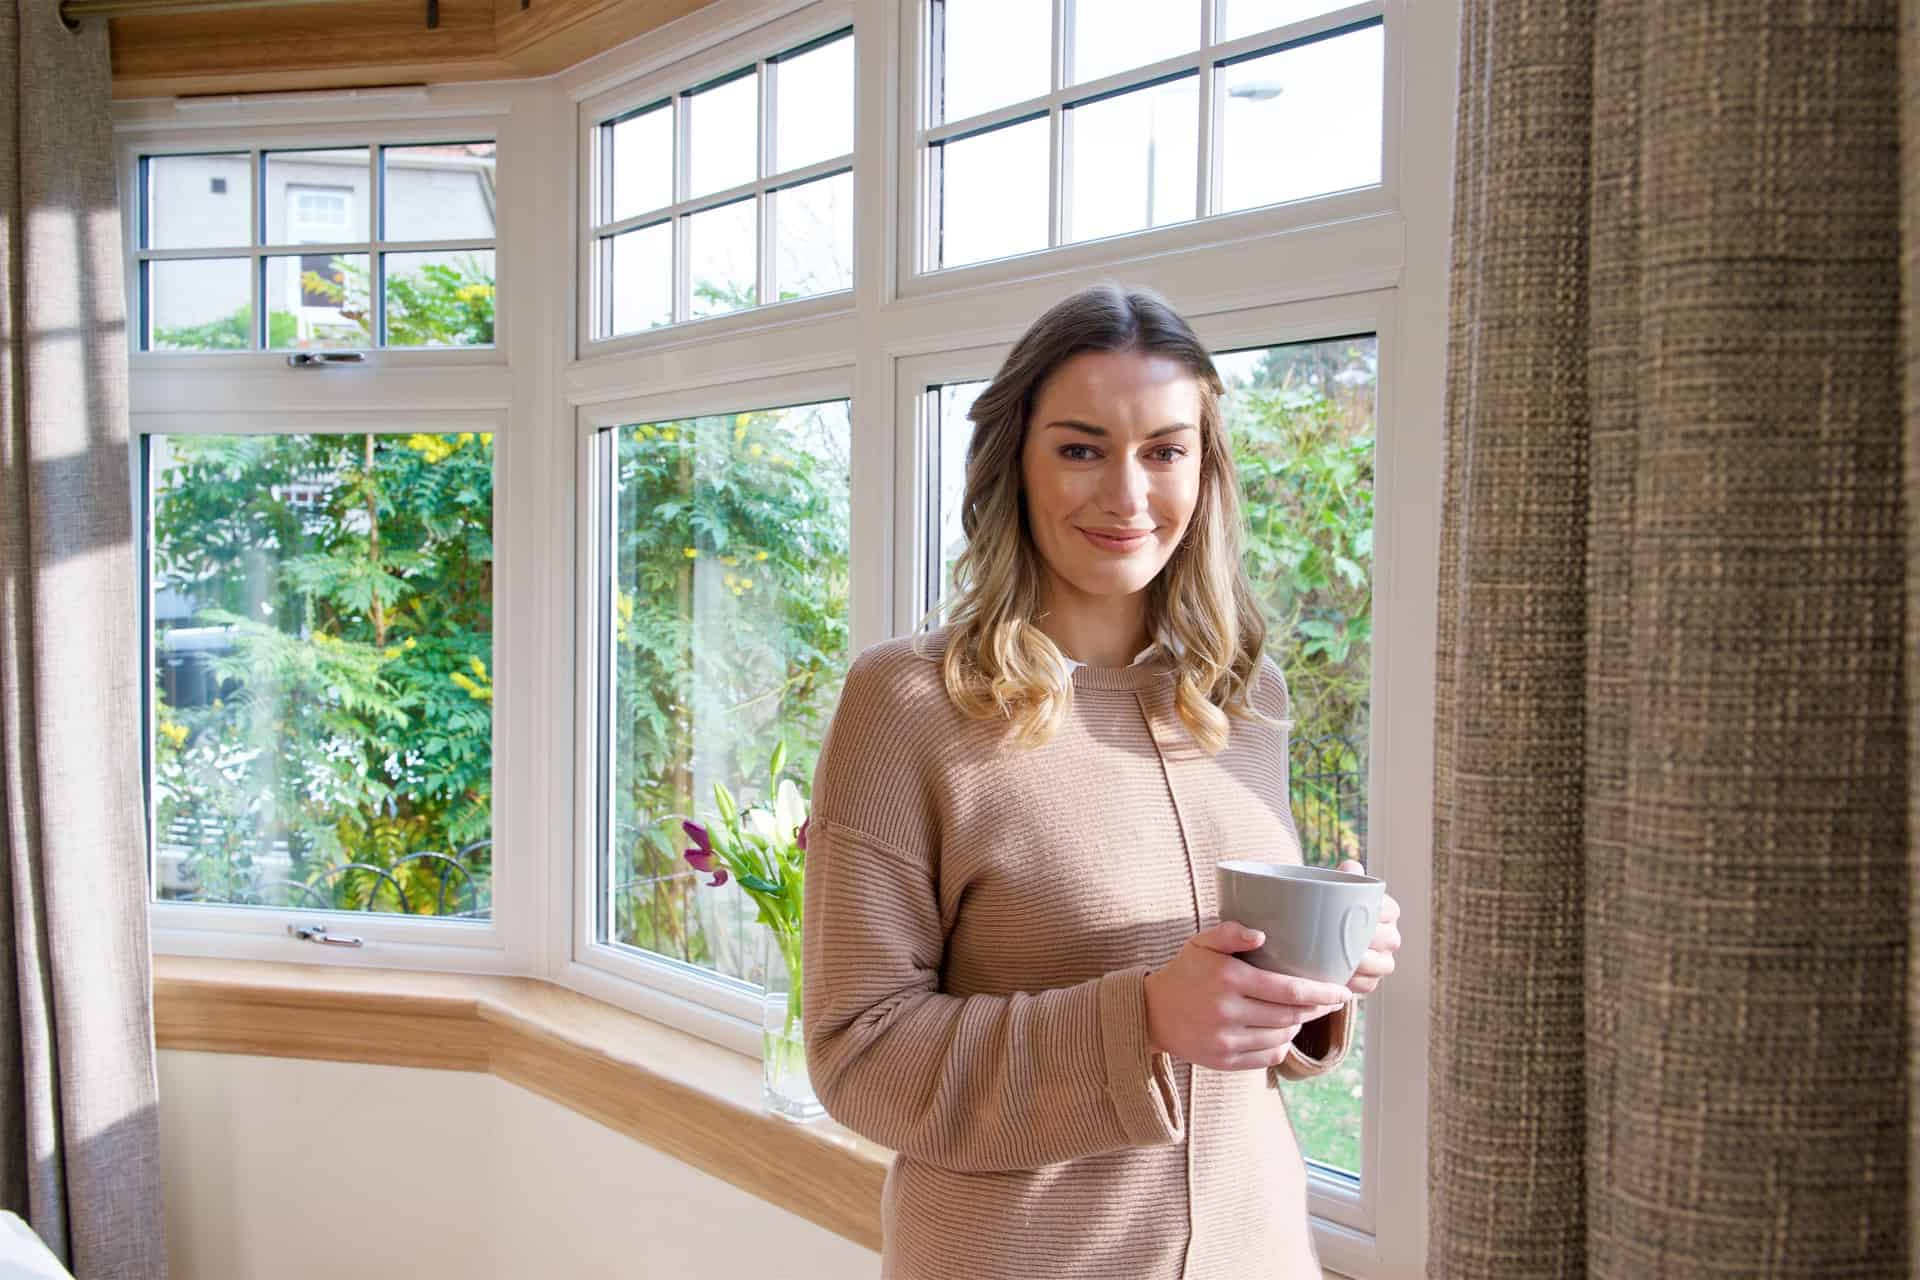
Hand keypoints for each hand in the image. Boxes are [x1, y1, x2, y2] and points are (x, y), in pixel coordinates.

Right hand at [1143, 921, 1350, 1071]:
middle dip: (1317, 1009)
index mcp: (1229, 979)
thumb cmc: (1185, 972)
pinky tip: (1282, 1032)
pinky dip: (1281, 1046)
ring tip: (1303, 1013)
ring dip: (1299, 1026)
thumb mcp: (1201, 943)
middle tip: (1330, 1001)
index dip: (1321, 993)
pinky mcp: (1224, 1061)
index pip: (1289, 990)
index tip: (1342, 991)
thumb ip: (1230, 932)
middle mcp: (1228, 1012)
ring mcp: (1226, 1040)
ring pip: (1281, 1038)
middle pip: (1290, 1016)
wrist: (1152, 1012)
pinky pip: (1267, 1057)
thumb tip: (1261, 934)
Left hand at [1339, 859, 1400, 996]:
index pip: (1390, 910)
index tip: (1358, 912)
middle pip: (1389, 939)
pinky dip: (1357, 983)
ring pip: (1384, 965)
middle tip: (1348, 937)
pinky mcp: (1371, 981)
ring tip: (1346, 960)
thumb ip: (1342, 877)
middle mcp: (1390, 936)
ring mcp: (1383, 960)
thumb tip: (1351, 866)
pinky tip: (1342, 979)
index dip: (1378, 913)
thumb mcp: (1332, 889)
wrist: (1315, 934)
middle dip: (1371, 940)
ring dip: (1366, 964)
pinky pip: (1369, 985)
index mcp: (1386, 911)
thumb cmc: (1326, 906)